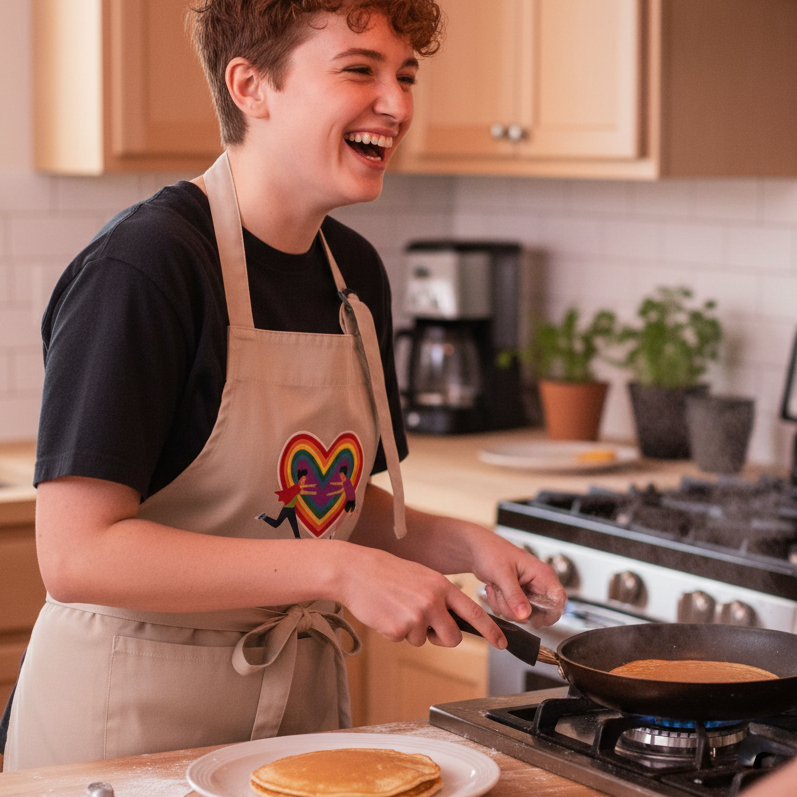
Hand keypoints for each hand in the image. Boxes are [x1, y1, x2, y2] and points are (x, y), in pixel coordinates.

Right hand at [338, 545, 507, 650]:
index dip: (491, 630)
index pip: (474, 612)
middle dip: (443, 638)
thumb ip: (439, 595)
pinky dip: (395, 632)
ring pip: (426, 640)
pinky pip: (404, 640)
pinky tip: (386, 613)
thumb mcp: (421, 576)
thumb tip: (451, 619)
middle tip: (429, 629)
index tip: (501, 642)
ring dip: (414, 632)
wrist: (355, 571)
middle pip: (453, 638)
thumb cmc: (386, 572)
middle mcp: (433, 601)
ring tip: (398, 609)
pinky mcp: (398, 629)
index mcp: (441, 585)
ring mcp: (416, 616)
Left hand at [470, 533, 565, 628]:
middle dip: (516, 610)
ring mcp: (527, 592)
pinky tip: (493, 590)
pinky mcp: (517, 597)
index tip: (533, 620)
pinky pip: (512, 612)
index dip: (550, 614)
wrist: (476, 550)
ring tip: (496, 588)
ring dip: (505, 606)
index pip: (558, 600)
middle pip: (538, 613)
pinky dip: (500, 606)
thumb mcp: (502, 574)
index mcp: (542, 574)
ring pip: (523, 615)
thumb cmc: (491, 552)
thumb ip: (514, 595)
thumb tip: (525, 615)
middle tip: (502, 594)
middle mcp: (538, 584)